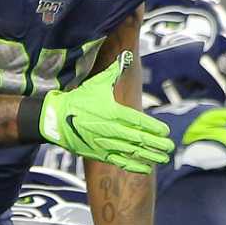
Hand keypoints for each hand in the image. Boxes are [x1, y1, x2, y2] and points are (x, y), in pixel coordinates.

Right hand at [38, 52, 173, 171]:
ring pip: (131, 151)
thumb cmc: (78, 101)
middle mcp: (110, 129)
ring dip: (149, 156)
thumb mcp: (96, 84)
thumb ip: (114, 72)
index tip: (165, 131)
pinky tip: (146, 168)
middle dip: (156, 144)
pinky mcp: (99, 154)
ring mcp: (105, 143)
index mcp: (112, 112)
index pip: (137, 121)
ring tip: (163, 158)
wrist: (55, 120)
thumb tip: (126, 56)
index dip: (153, 127)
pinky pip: (119, 161)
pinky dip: (134, 165)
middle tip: (170, 147)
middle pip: (138, 138)